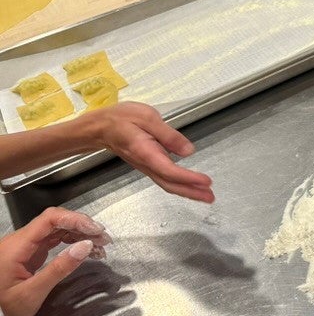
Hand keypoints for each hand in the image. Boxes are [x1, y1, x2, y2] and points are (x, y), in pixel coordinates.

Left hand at [0, 207, 110, 315]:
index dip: (75, 219)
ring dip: (79, 234)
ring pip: (56, 230)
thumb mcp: (32, 293)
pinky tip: (85, 249)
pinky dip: (70, 242)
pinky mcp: (27, 255)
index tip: (96, 230)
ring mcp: (24, 247)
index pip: (50, 218)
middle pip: (55, 221)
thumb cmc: (2, 310)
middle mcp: (20, 241)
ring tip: (99, 245)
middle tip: (104, 239)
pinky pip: (52, 241)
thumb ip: (59, 268)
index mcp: (17, 245)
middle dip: (82, 227)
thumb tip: (86, 246)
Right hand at [83, 102, 213, 202]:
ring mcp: (146, 167)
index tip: (206, 181)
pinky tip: (189, 186)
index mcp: (147, 152)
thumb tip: (188, 151)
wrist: (99, 128)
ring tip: (205, 195)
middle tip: (210, 197)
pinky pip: (164, 179)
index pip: (170, 170)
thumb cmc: (122, 119)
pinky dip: (179, 185)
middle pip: (170, 184)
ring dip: (187, 191)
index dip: (188, 178)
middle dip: (191, 192)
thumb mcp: (148, 118)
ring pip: (167, 184)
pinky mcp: (147, 165)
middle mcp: (146, 164)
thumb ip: (169, 135)